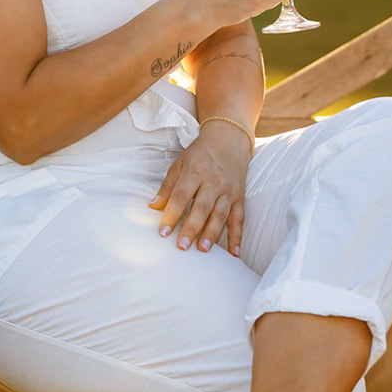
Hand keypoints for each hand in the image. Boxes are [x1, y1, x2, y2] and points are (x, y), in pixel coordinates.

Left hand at [147, 122, 249, 254]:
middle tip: (182, 247)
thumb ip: (167, 186)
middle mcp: (213, 182)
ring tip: (203, 250)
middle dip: (192, 228)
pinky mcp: (239, 197)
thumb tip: (153, 206)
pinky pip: (239, 218)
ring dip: (212, 234)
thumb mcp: (180, 163)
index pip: (181, 196)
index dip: (171, 214)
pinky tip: (234, 252)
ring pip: (220, 215)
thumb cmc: (200, 153)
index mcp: (196, 171)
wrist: (228, 139)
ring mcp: (228, 190)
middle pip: (202, 208)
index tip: (163, 232)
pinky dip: (237, 236)